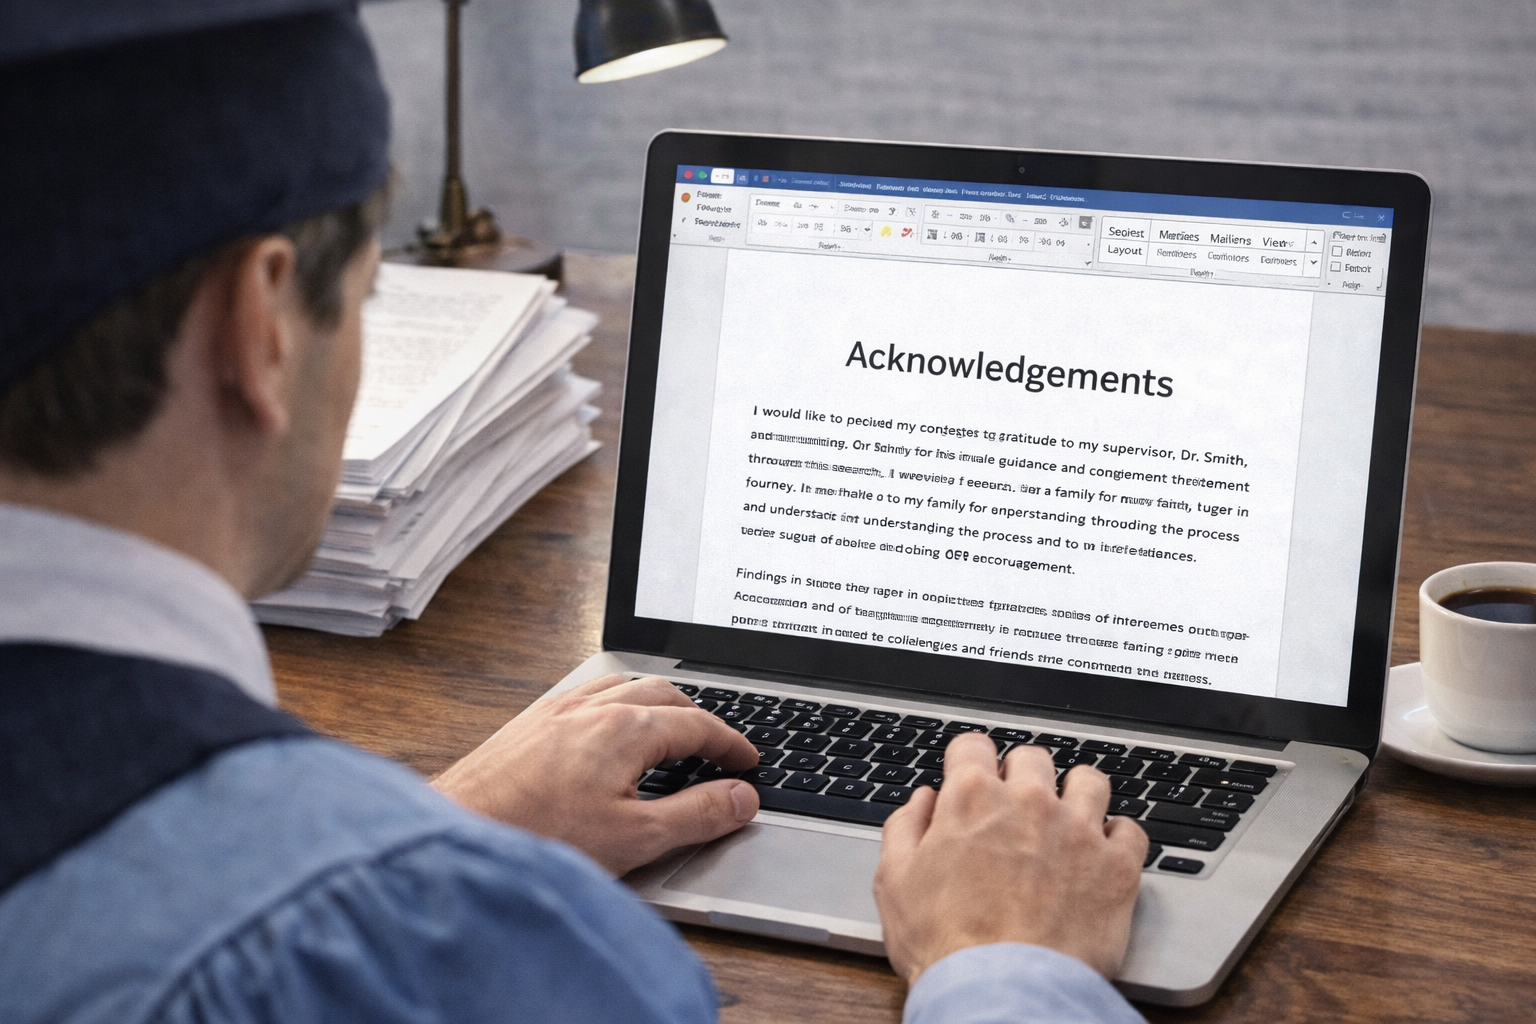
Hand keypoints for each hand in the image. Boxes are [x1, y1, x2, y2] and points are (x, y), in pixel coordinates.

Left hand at [430, 674, 761, 874]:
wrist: (452, 840)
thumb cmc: (536, 840)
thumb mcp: (636, 839)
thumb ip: (697, 815)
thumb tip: (742, 799)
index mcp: (624, 729)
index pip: (697, 723)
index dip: (731, 743)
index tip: (749, 762)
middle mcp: (589, 708)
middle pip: (661, 693)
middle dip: (697, 716)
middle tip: (716, 746)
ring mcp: (554, 713)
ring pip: (620, 688)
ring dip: (655, 705)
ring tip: (669, 732)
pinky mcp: (526, 726)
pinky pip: (583, 697)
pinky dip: (614, 707)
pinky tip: (605, 733)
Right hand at [873, 734, 1146, 983]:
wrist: (1002, 991)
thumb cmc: (946, 945)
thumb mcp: (894, 882)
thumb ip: (905, 828)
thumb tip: (923, 803)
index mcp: (971, 798)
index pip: (973, 745)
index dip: (968, 761)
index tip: (971, 776)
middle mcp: (1029, 802)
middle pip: (1032, 759)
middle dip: (1021, 777)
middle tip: (1015, 809)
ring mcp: (1078, 830)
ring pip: (1089, 781)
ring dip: (1076, 795)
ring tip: (1067, 820)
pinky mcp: (1116, 867)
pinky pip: (1130, 831)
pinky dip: (1118, 838)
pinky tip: (1103, 854)